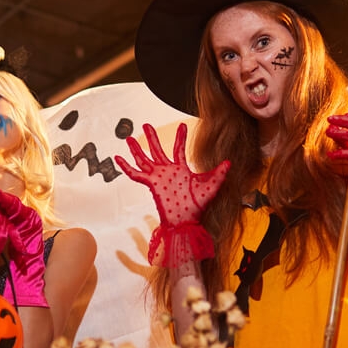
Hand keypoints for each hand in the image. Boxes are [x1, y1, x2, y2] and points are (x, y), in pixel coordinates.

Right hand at [114, 122, 228, 266]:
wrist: (187, 221)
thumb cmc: (198, 207)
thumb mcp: (211, 187)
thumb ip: (219, 173)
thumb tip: (229, 162)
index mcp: (181, 170)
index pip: (178, 149)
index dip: (180, 136)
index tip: (182, 125)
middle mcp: (167, 171)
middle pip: (157, 150)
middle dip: (152, 137)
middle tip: (146, 125)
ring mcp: (158, 177)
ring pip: (144, 159)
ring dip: (137, 149)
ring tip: (129, 138)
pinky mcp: (151, 184)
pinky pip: (136, 174)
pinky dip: (126, 167)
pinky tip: (118, 158)